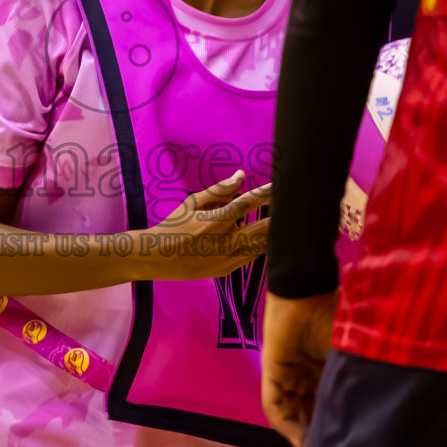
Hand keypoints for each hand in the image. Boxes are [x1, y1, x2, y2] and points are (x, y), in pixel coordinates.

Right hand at [138, 170, 271, 280]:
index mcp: (216, 220)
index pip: (248, 203)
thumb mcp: (192, 203)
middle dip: (278, 218)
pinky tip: (262, 237)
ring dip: (271, 234)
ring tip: (281, 223)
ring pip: (261, 247)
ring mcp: (228, 258)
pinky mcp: (227, 270)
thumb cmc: (173, 226)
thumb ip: (219, 190)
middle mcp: (226, 241)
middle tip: (289, 208)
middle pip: (263, 229)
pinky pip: (251, 257)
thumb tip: (241, 175)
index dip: (265, 193)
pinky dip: (258, 246)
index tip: (279, 185)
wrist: (158, 258)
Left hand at [261, 290, 337, 446]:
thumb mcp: (350, 358)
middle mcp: (307, 379)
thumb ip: (352, 384)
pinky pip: (275, 406)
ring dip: (301, 437)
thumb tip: (371, 417)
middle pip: (309, 416)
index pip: (328, 409)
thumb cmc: (338, 320)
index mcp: (327, 374)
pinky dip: (285, 424)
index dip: (334, 430)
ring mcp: (288, 378)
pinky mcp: (272, 374)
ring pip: (293, 416)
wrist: (310, 293)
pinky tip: (297, 441)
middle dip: (317, 441)